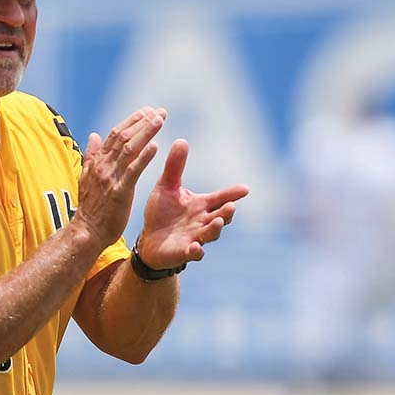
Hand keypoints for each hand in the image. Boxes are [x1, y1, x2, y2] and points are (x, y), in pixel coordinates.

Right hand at [73, 107, 166, 248]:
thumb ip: (91, 156)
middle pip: (124, 137)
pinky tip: (155, 147)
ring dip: (145, 133)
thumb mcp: (87, 178)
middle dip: (143, 122)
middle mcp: (103, 166)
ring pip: (129, 149)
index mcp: (97, 162)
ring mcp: (110, 178)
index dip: (132, 121)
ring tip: (160, 121)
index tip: (148, 111)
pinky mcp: (119, 192)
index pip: (115, 134)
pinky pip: (133, 171)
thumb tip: (93, 135)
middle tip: (160, 112)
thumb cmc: (91, 208)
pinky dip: (143, 157)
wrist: (87, 232)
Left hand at [137, 139, 248, 268]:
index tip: (245, 188)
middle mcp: (203, 221)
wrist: (149, 239)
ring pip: (211, 234)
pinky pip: (193, 254)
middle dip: (227, 212)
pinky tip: (196, 247)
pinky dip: (196, 251)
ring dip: (215, 229)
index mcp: (201, 205)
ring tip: (218, 222)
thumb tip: (181, 140)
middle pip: (220, 216)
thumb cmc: (162, 212)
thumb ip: (175, 167)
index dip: (233, 193)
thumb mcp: (166, 186)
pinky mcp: (184, 252)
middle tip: (231, 206)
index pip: (220, 198)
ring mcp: (196, 238)